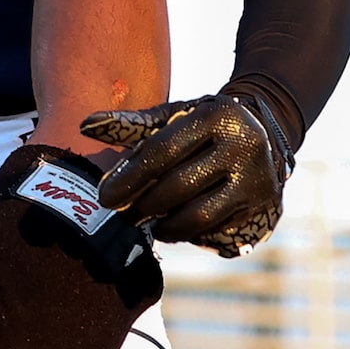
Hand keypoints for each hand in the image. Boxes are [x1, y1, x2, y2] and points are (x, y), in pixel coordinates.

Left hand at [80, 91, 292, 256]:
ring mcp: (257, 178)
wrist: (264, 130)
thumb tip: (85, 126)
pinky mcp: (262, 205)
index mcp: (214, 116)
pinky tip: (174, 226)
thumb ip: (132, 124)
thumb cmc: (201, 124)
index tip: (105, 197)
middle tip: (124, 215)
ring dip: (165, 227)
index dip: (129, 177)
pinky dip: (190, 233)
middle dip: (143, 206)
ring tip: (149, 223)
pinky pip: (217, 230)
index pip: (162, 152)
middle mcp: (243, 145)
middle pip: (178, 187)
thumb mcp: (174, 115)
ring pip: (199, 217)